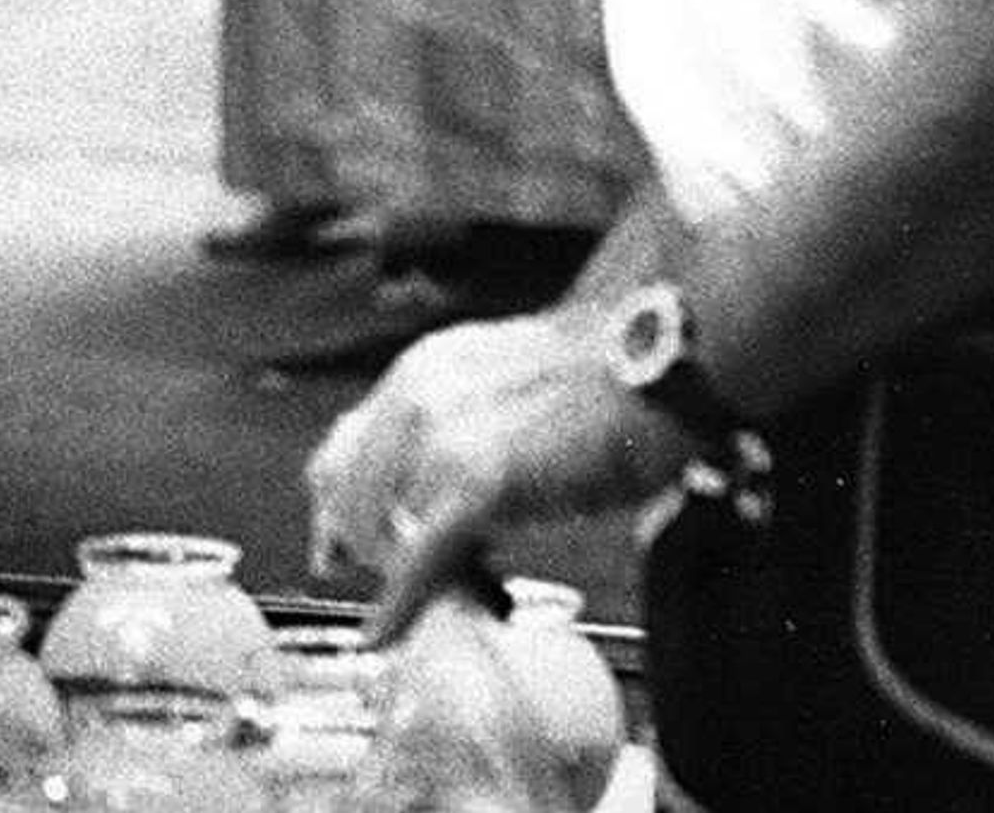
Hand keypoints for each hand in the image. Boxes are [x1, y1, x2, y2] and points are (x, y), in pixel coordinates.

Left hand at [303, 308, 688, 638]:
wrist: (660, 364)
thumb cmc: (612, 381)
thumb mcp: (506, 388)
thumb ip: (460, 428)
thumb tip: (435, 489)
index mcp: (424, 372)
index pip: (344, 447)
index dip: (335, 506)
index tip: (332, 548)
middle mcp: (418, 397)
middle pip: (349, 496)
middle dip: (373, 551)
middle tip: (413, 585)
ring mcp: (444, 438)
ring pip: (379, 531)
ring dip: (399, 577)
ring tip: (454, 593)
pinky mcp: (479, 482)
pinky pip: (418, 557)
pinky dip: (400, 604)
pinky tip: (390, 629)